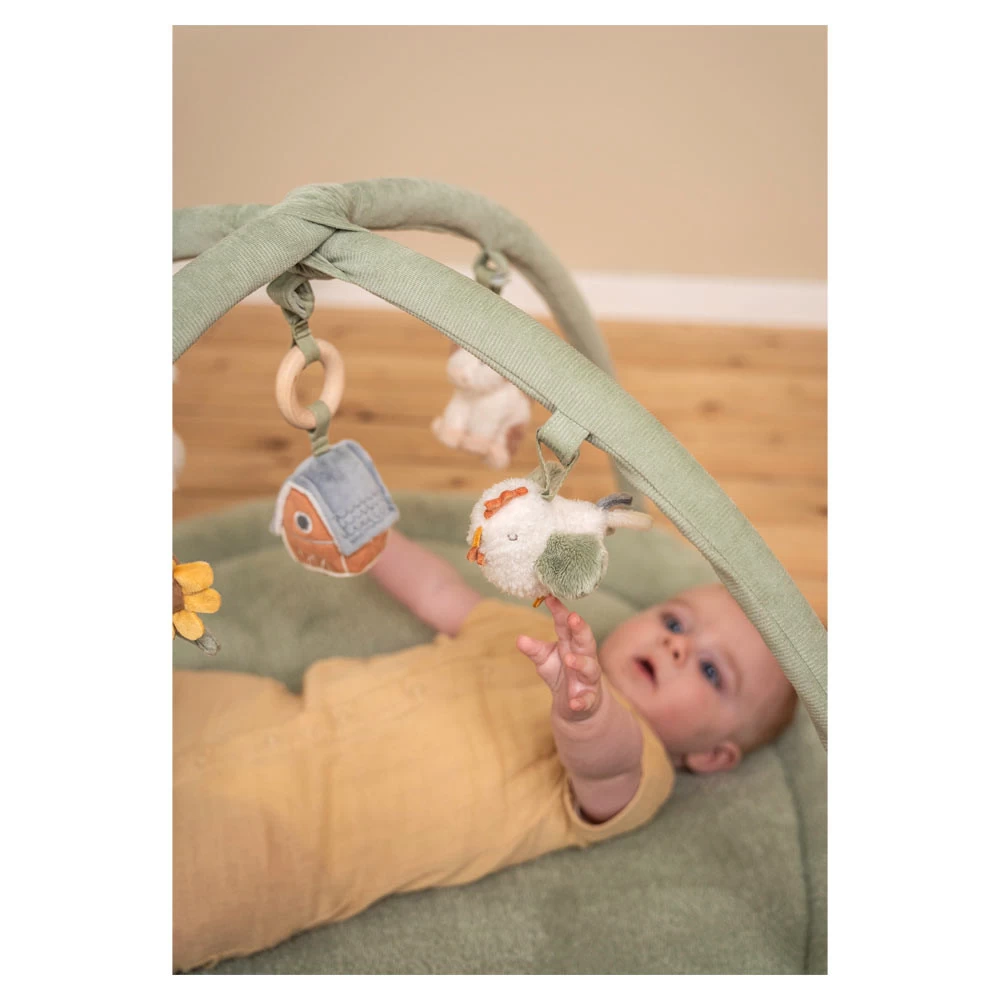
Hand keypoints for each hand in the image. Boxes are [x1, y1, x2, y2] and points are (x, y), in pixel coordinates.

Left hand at [516, 596, 603, 721]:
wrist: (575, 705)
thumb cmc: (560, 674)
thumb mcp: (544, 659)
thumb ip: (534, 649)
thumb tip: (519, 639)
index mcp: (570, 644)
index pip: (566, 625)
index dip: (560, 611)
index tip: (550, 597)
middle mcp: (584, 657)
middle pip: (585, 640)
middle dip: (580, 628)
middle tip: (573, 617)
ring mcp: (588, 678)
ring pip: (590, 667)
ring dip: (580, 662)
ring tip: (569, 659)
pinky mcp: (589, 699)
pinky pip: (587, 699)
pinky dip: (581, 700)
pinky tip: (573, 701)